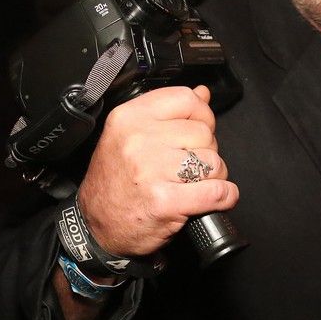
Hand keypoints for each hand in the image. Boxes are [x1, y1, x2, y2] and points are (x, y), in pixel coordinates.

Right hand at [77, 85, 238, 257]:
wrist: (96, 226)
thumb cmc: (115, 183)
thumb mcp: (131, 137)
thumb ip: (169, 114)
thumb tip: (203, 93)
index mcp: (129, 118)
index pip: (186, 99)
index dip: (202, 116)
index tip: (199, 131)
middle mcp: (139, 140)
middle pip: (203, 133)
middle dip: (206, 152)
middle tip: (189, 168)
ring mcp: (152, 171)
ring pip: (213, 162)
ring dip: (214, 177)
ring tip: (193, 185)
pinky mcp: (166, 201)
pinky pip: (217, 191)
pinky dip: (224, 197)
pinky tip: (212, 199)